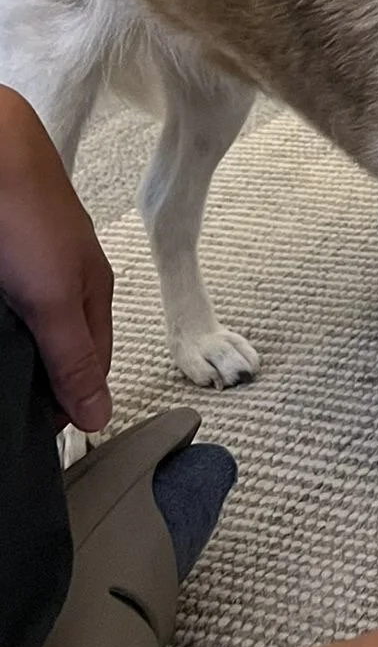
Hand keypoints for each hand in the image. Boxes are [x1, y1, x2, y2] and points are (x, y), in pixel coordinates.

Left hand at [0, 86, 113, 431]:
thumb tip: (100, 416)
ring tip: (1, 373)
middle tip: (11, 409)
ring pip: (21, 331)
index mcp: (88, 294)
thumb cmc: (27, 210)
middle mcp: (59, 283)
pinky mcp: (1, 264)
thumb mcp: (54, 299)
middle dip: (35, 381)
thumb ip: (75, 359)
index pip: (90, 368)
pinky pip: (3, 311)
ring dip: (12, 355)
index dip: (67, 406)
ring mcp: (24, 271)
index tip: (37, 436)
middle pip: (53, 351)